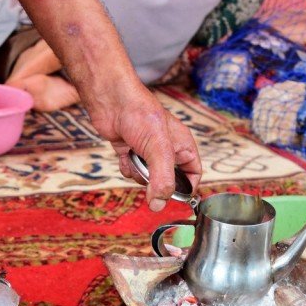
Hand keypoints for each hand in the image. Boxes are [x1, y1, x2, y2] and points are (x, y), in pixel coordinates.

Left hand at [85, 81, 200, 211]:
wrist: (111, 101)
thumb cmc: (140, 115)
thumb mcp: (158, 150)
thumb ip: (162, 179)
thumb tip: (159, 204)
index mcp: (183, 146)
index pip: (193, 174)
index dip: (186, 188)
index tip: (173, 197)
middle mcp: (168, 150)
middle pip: (167, 180)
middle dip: (156, 181)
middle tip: (148, 174)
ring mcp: (149, 151)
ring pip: (148, 178)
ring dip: (139, 173)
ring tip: (135, 156)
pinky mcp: (131, 152)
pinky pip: (132, 171)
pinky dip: (127, 166)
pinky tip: (124, 153)